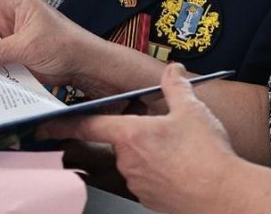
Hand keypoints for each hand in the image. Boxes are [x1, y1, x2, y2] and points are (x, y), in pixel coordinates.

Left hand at [41, 64, 239, 212]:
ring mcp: (136, 183)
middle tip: (159, 133)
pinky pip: (145, 180)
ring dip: (147, 154)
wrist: (223, 194)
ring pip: (133, 162)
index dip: (64, 123)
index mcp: (131, 135)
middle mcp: (127, 161)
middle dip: (133, 136)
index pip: (88, 125)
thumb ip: (176, 86)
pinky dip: (157, 172)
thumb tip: (172, 71)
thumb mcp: (192, 110)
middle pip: (117, 143)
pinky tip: (179, 168)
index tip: (47, 123)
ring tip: (177, 150)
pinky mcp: (149, 199)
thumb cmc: (207, 156)